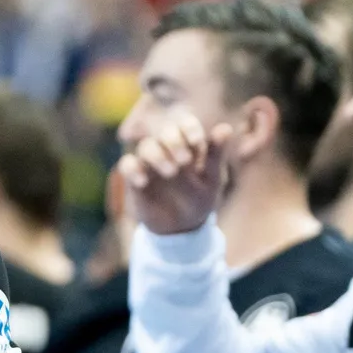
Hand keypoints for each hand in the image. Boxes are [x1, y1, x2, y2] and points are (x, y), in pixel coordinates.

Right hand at [116, 110, 232, 234]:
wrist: (180, 227)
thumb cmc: (199, 198)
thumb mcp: (211, 179)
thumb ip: (215, 154)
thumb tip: (226, 127)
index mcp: (188, 144)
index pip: (186, 124)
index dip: (189, 128)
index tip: (197, 142)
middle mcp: (166, 148)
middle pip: (165, 132)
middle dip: (174, 142)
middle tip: (185, 161)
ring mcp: (149, 162)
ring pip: (146, 146)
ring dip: (157, 156)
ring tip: (171, 173)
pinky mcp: (134, 177)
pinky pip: (126, 164)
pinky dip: (133, 170)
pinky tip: (143, 182)